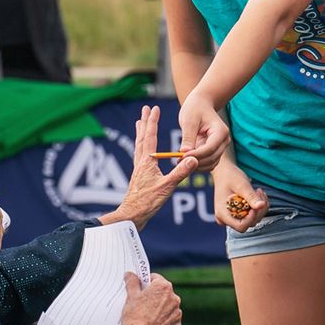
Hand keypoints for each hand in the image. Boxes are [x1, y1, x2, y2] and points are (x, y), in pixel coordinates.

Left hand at [104, 104, 196, 228]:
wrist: (131, 216)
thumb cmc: (147, 203)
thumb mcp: (166, 188)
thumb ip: (179, 173)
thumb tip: (193, 159)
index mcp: (147, 162)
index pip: (150, 137)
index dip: (153, 122)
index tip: (155, 108)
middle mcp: (141, 163)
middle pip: (142, 138)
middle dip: (145, 122)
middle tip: (146, 109)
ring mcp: (138, 169)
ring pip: (139, 146)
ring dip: (141, 132)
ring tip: (139, 123)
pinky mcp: (138, 177)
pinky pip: (139, 156)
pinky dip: (141, 147)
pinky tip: (143, 150)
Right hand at [114, 270, 182, 324]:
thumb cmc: (134, 315)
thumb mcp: (131, 295)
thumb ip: (132, 281)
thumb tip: (130, 275)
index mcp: (164, 287)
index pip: (155, 279)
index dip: (146, 283)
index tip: (141, 289)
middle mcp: (174, 298)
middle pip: (163, 293)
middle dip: (154, 296)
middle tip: (142, 303)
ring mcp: (177, 313)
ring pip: (168, 307)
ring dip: (160, 309)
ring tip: (147, 316)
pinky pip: (170, 320)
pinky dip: (164, 321)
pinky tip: (153, 324)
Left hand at [178, 85, 232, 172]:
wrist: (201, 104)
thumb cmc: (195, 109)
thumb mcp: (189, 120)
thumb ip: (188, 137)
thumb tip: (185, 153)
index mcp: (221, 131)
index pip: (209, 148)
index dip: (195, 155)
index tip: (180, 157)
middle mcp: (224, 140)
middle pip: (211, 158)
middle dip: (195, 162)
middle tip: (178, 161)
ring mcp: (221, 147)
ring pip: (211, 164)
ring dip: (196, 165)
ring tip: (180, 160)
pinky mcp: (215, 151)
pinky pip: (208, 163)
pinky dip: (198, 164)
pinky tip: (185, 160)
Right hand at [212, 163, 269, 233]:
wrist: (224, 172)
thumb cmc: (230, 176)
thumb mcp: (241, 185)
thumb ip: (251, 196)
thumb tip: (261, 206)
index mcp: (222, 214)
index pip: (241, 226)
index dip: (252, 217)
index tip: (257, 204)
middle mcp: (226, 219)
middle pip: (248, 223)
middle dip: (258, 210)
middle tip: (259, 192)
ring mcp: (232, 217)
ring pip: (252, 220)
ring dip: (260, 207)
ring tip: (258, 191)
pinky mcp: (237, 214)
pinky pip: (252, 216)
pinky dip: (258, 207)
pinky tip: (257, 195)